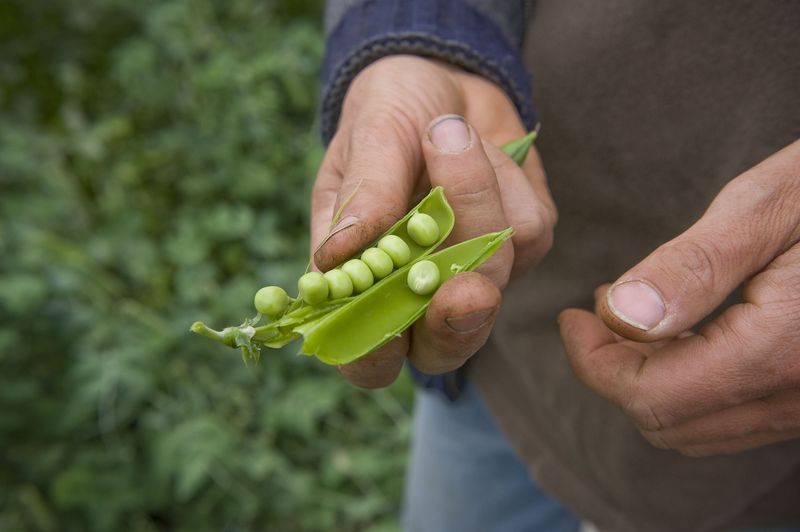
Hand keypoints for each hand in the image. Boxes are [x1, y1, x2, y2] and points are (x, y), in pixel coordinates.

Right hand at [312, 55, 555, 387]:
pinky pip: (529, 230)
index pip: (366, 357)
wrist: (445, 80)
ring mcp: (477, 270)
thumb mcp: (368, 136)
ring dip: (473, 199)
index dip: (372, 360)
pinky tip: (482, 148)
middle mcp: (422, 291)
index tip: (387, 335)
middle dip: (458, 318)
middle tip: (466, 287)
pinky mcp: (525, 244)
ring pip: (493, 275)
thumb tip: (334, 256)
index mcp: (365, 283)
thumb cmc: (388, 112)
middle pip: (446, 345)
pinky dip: (506, 180)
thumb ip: (363, 194)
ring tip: (444, 135)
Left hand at [560, 140, 799, 456]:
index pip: (651, 396)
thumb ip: (692, 267)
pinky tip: (687, 335)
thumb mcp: (768, 206)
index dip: (593, 362)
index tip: (572, 316)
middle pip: (669, 422)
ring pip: (701, 429)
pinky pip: (738, 418)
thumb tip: (620, 314)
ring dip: (652, 380)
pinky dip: (693, 387)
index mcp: (780, 350)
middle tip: (599, 312)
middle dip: (616, 371)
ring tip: (636, 318)